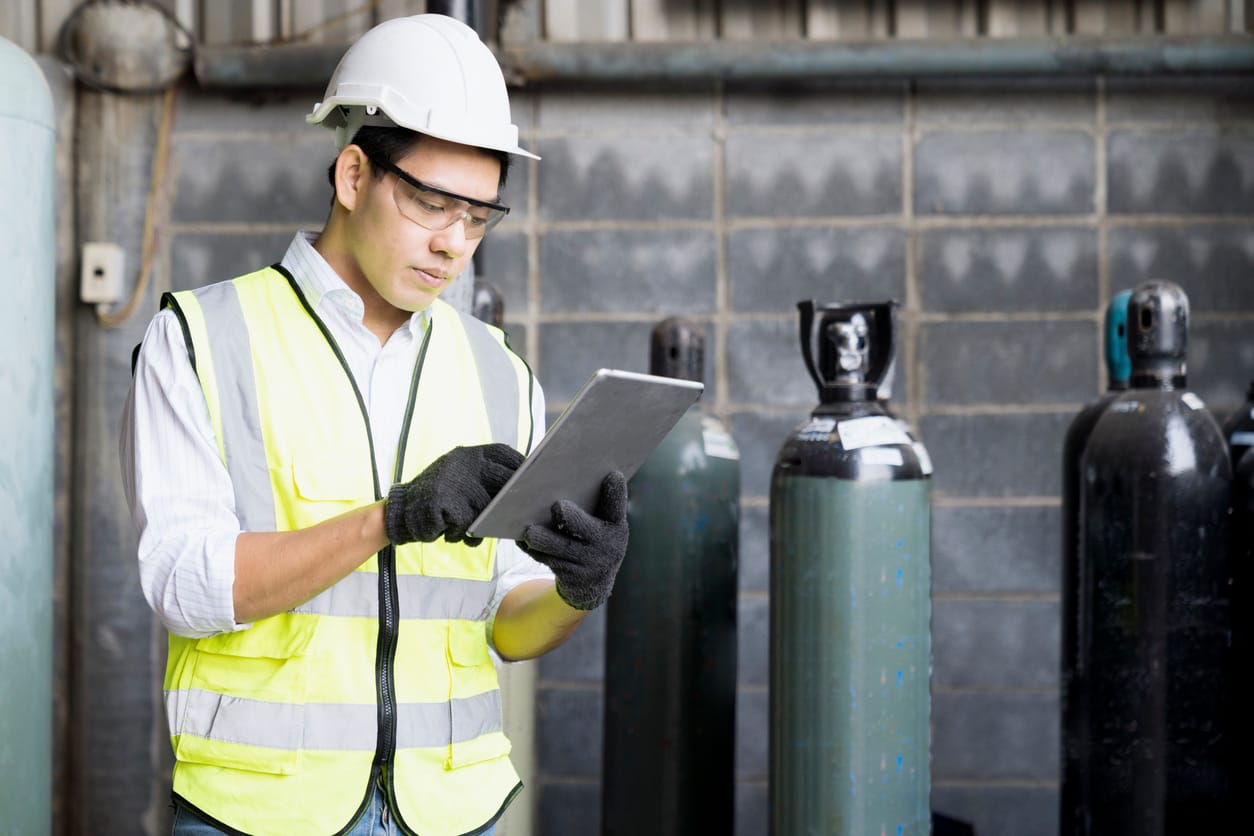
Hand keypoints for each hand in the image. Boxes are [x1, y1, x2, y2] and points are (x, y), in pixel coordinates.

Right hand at [385, 443, 523, 546]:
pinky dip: (462, 534)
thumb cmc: (439, 500)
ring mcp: (454, 480)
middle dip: (509, 502)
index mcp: (468, 455)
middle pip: (503, 481)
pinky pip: (468, 524)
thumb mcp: (460, 479)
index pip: (503, 453)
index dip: (520, 466)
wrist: (401, 512)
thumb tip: (522, 490)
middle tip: (511, 516)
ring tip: (467, 530)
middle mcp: (462, 462)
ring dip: (480, 526)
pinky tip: (450, 533)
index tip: (534, 480)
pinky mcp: (444, 499)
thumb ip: (484, 480)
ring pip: (486, 509)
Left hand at [520, 471, 628, 610]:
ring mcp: (589, 564)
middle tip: (558, 506)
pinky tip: (522, 541)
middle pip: (584, 527)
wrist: (594, 586)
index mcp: (616, 525)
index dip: (616, 492)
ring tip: (529, 532)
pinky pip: (548, 561)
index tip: (612, 475)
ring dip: (543, 539)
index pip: (617, 506)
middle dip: (570, 517)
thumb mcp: (601, 526)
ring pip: (561, 548)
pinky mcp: (571, 577)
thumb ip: (593, 506)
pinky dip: (533, 550)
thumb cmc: (594, 541)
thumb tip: (558, 482)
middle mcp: (606, 545)